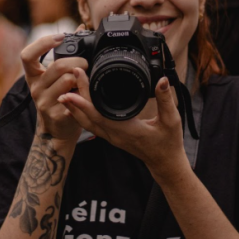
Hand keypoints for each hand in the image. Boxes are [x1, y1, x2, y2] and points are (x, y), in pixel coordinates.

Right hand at [21, 33, 88, 143]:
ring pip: (68, 80)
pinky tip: (84, 95)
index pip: (27, 55)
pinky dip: (84, 93)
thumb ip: (66, 52)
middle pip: (58, 66)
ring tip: (84, 81)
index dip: (43, 43)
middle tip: (86, 65)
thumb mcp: (57, 76)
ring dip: (82, 78)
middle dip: (78, 62)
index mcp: (33, 76)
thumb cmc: (59, 97)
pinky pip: (75, 98)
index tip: (60, 38)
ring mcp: (44, 103)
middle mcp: (35, 88)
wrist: (57, 131)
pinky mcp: (56, 115)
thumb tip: (80, 28)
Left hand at [58, 70, 187, 178]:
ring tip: (66, 88)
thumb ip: (166, 99)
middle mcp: (114, 134)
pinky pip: (90, 124)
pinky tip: (76, 103)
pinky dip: (81, 112)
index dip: (84, 102)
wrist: (164, 163)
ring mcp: (111, 136)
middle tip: (71, 75)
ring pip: (86, 121)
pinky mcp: (111, 136)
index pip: (99, 115)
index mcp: (126, 130)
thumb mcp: (171, 120)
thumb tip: (161, 80)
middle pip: (87, 116)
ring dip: (75, 106)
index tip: (74, 86)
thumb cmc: (168, 143)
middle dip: (76, 96)